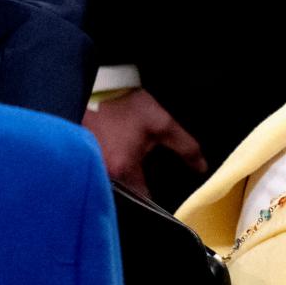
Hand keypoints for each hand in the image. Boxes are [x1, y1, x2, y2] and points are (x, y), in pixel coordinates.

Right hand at [84, 88, 205, 192]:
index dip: (154, 199)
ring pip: (111, 184)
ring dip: (123, 181)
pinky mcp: (84, 154)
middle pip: (125, 194)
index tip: (163, 191)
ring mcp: (91, 164)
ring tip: (134, 169)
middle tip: (149, 178)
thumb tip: (202, 168)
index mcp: (124, 169)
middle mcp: (104, 172)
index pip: (142, 198)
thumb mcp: (163, 124)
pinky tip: (117, 158)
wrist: (101, 85)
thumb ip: (186, 147)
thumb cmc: (130, 106)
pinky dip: (109, 170)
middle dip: (138, 189)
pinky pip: (99, 171)